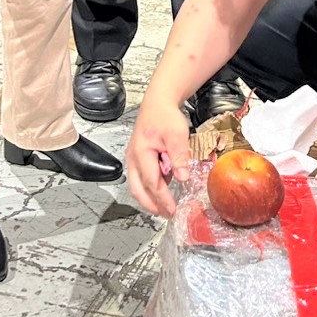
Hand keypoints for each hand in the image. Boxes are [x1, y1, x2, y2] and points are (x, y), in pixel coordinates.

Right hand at [126, 95, 192, 217]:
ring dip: (149, 198)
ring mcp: (133, 158)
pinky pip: (140, 177)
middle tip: (165, 214)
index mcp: (141, 154)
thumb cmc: (165, 116)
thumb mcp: (177, 135)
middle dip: (151, 205)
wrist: (158, 102)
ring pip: (137, 185)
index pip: (152, 183)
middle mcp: (133, 158)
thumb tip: (182, 177)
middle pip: (138, 189)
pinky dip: (149, 187)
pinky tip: (163, 190)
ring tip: (164, 207)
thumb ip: (179, 157)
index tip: (172, 210)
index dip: (163, 198)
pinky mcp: (138, 157)